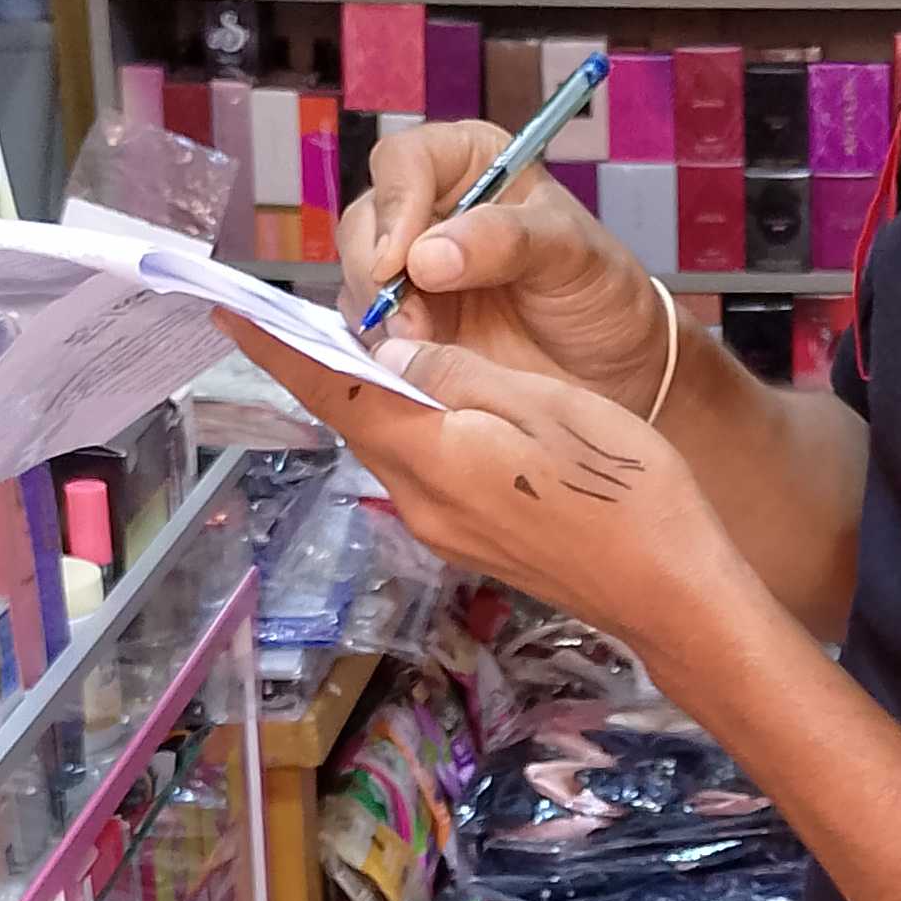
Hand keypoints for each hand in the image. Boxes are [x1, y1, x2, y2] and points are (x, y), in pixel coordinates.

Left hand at [226, 324, 742, 665]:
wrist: (672, 594)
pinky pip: (422, 466)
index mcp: (433, 456)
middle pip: (356, 417)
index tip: (228, 308)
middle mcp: (422, 500)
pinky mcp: (473, 539)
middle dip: (323, 362)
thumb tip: (386, 352)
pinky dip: (411, 422)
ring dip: (373, 391)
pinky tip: (430, 397)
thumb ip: (459, 375)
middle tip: (293, 306)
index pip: (335, 391)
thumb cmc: (628, 494)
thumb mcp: (546, 406)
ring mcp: (446, 528)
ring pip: (389, 441)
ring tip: (366, 340)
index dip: (279, 348)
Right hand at [342, 122, 673, 419]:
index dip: (394, 206)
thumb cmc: (601, 294)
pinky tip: (415, 366)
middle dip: (376, 274)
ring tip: (424, 349)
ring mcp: (410, 272)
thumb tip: (426, 256)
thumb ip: (506, 241)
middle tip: (412, 322)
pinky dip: (381, 352)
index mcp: (470, 165)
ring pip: (355, 281)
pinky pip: (367, 334)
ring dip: (379, 319)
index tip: (399, 262)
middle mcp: (430, 210)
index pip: (404, 162)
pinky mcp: (404, 327)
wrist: (614, 372)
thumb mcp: (572, 253)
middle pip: (363, 223)